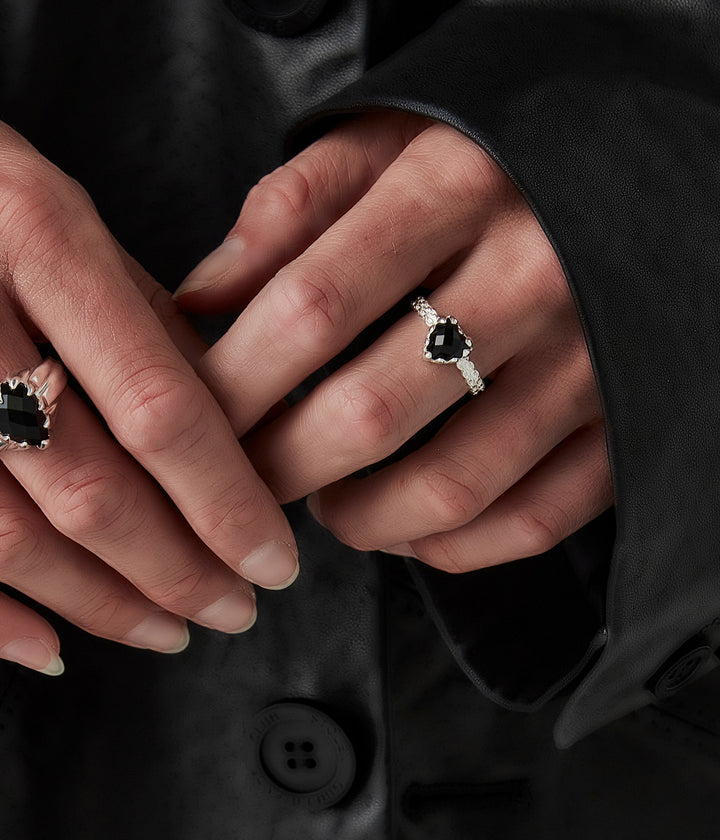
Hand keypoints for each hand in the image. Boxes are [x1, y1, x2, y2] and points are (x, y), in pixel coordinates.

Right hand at [0, 122, 298, 675]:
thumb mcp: (72, 222)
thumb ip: (151, 323)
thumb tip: (242, 429)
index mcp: (40, 239)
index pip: (161, 408)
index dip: (226, 501)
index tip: (276, 560)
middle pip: (91, 487)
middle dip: (176, 569)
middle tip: (236, 610)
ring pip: (12, 533)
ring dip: (101, 601)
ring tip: (171, 630)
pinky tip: (53, 645)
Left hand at [177, 112, 612, 573]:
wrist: (638, 172)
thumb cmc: (490, 160)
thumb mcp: (391, 140)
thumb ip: (292, 207)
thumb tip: (200, 299)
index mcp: (457, 188)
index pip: (313, 306)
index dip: (237, 382)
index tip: (199, 420)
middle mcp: (533, 275)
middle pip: (370, 411)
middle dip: (281, 468)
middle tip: (247, 478)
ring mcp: (590, 358)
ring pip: (450, 486)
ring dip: (362, 522)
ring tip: (328, 508)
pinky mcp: (625, 421)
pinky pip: (533, 520)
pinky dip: (452, 547)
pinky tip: (409, 530)